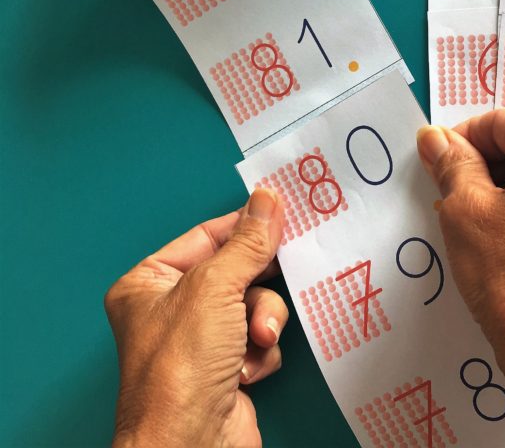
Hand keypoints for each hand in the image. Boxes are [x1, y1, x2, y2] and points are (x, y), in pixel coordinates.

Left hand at [105, 188, 286, 447]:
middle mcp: (173, 307)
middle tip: (289, 266)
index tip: (283, 210)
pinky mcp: (226, 367)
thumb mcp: (215, 287)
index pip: (207, 235)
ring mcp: (201, 340)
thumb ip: (247, 242)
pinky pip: (259, 337)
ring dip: (263, 321)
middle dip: (258, 282)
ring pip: (254, 304)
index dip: (245, 224)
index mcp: (151, 281)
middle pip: (235, 270)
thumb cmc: (183, 365)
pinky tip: (248, 370)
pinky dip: (261, 351)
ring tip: (256, 340)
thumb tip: (268, 198)